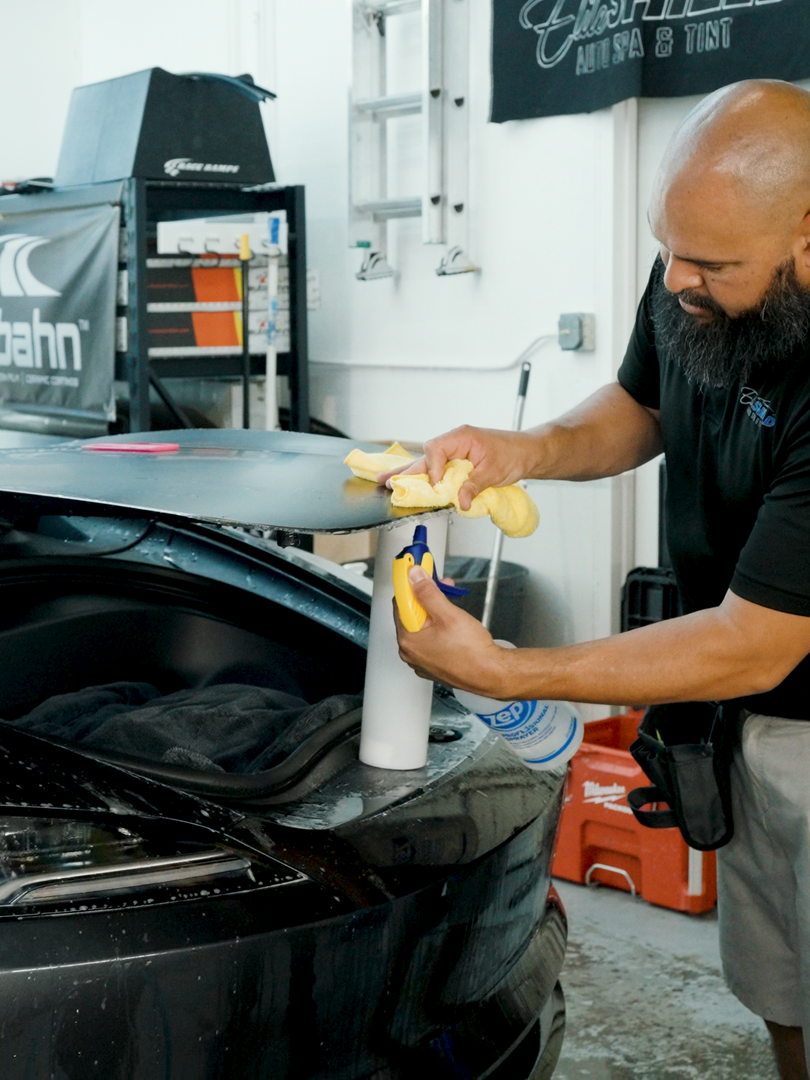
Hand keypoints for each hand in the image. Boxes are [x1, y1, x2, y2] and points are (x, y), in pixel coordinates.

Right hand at [377, 426, 532, 510]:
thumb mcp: (494, 472)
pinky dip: (426, 478)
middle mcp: (454, 442)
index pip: (435, 450)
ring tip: (388, 482)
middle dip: (406, 470)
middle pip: (425, 456)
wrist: (528, 453)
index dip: (432, 468)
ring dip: (411, 474)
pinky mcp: (458, 462)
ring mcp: (455, 452)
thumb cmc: (514, 454)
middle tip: (385, 481)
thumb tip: (459, 502)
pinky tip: (412, 485)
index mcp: (461, 437)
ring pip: (428, 463)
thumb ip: (473, 487)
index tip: (437, 485)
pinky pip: (437, 469)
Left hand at [395, 564, 512, 693]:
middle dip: (426, 597)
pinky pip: (430, 641)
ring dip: (435, 612)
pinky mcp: (433, 665)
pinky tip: (452, 625)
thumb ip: (428, 593)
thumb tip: (414, 577)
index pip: (400, 604)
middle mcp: (410, 653)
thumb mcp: (449, 614)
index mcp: (408, 640)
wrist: (491, 674)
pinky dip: (438, 629)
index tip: (419, 574)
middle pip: (411, 615)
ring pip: (422, 628)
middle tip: (441, 586)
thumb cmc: (472, 652)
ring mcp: (421, 661)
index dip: (412, 586)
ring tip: (452, 606)